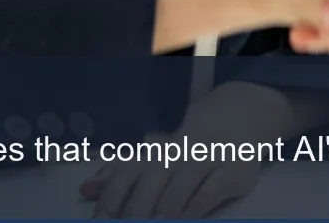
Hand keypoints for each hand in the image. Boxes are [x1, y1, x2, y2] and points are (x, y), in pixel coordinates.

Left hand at [80, 83, 287, 217]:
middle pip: (154, 175)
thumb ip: (122, 173)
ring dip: (166, 204)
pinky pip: (214, 187)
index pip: (131, 170)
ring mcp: (210, 158)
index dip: (113, 194)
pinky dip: (198, 203)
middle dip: (137, 204)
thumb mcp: (157, 154)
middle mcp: (182, 150)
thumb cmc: (191, 144)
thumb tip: (87, 190)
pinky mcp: (235, 171)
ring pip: (184, 180)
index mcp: (159, 148)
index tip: (101, 218)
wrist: (241, 115)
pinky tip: (185, 218)